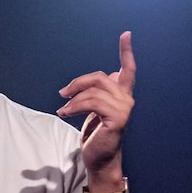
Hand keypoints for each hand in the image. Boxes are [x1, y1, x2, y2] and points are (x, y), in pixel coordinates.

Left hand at [57, 32, 135, 179]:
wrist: (98, 159)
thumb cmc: (96, 134)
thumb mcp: (95, 109)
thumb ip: (99, 92)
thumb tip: (102, 77)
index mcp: (122, 94)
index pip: (128, 69)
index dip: (127, 51)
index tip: (126, 34)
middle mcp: (127, 99)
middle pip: (101, 77)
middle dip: (78, 82)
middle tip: (63, 92)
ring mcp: (124, 109)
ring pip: (93, 91)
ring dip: (73, 99)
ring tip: (63, 109)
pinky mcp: (117, 119)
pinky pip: (91, 103)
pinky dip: (74, 106)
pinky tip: (65, 113)